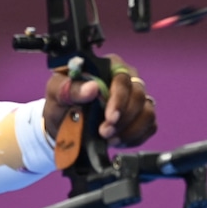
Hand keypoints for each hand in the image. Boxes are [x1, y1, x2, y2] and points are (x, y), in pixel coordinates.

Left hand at [43, 54, 157, 147]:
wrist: (63, 126)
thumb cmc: (61, 103)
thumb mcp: (56, 93)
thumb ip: (70, 88)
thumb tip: (92, 88)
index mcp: (108, 66)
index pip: (122, 79)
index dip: (119, 100)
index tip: (110, 118)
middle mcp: (126, 79)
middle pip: (138, 96)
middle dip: (122, 119)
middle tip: (104, 132)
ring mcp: (136, 98)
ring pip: (148, 113)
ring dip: (130, 130)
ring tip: (109, 139)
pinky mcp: (141, 116)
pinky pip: (150, 126)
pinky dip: (135, 137)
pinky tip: (118, 140)